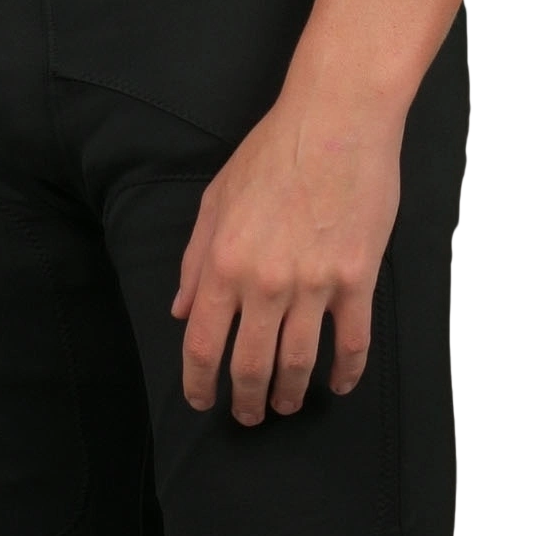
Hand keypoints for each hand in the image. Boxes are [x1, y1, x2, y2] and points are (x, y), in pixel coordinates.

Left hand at [171, 84, 402, 424]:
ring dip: (289, 394)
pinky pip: (352, 341)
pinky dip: (345, 372)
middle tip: (248, 415)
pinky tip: (338, 384)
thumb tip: (180, 309)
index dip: (198, 384)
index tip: (202, 401)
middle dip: (245, 401)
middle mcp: (265, 282)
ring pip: (298, 363)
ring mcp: (313, 284)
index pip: (201, 345)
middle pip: (249, 366)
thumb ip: (195, 259)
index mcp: (224, 263)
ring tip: (286, 404)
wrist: (337, 120)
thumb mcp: (216, 200)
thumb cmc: (273, 152)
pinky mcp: (356, 278)